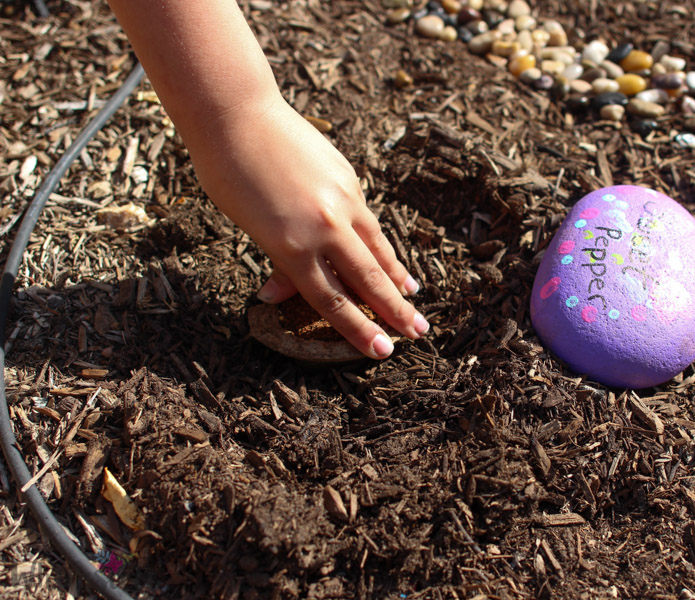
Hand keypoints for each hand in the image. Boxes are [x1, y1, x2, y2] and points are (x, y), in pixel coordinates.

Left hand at [182, 94, 427, 358]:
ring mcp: (341, 201)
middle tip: (419, 333)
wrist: (238, 115)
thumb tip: (279, 292)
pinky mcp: (349, 178)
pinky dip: (381, 242)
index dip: (359, 331)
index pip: (332, 302)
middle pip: (367, 280)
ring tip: (415, 297)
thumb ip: (277, 261)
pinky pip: (368, 220)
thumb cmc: (228, 174)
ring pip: (377, 248)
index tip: (382, 351)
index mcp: (292, 247)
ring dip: (397, 276)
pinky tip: (389, 254)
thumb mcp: (248, 226)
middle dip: (395, 311)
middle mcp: (323, 228)